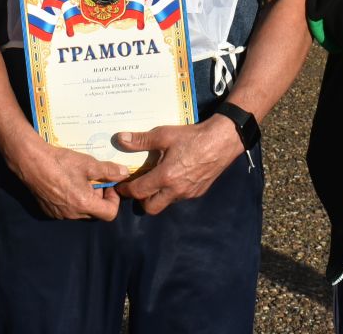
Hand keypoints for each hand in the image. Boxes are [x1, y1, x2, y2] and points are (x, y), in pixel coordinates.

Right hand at [7, 137, 125, 220]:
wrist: (31, 162)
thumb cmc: (60, 162)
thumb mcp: (88, 163)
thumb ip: (108, 170)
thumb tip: (124, 173)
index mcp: (84, 204)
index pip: (110, 214)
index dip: (114, 200)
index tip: (109, 186)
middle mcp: (72, 214)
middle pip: (95, 212)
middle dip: (99, 197)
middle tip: (94, 179)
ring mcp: (59, 215)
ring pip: (80, 211)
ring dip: (84, 198)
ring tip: (78, 179)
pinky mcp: (49, 211)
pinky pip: (67, 210)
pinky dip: (70, 200)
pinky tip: (65, 183)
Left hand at [112, 115, 242, 213]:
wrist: (222, 141)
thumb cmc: (192, 137)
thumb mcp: (164, 135)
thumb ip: (141, 140)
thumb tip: (120, 139)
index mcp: (165, 177)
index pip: (138, 192)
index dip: (126, 190)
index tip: (120, 185)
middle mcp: (176, 190)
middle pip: (151, 208)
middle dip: (141, 200)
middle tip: (137, 186)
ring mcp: (188, 193)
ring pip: (166, 203)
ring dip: (157, 196)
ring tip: (155, 180)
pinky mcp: (198, 192)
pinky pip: (179, 197)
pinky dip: (172, 192)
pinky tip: (174, 176)